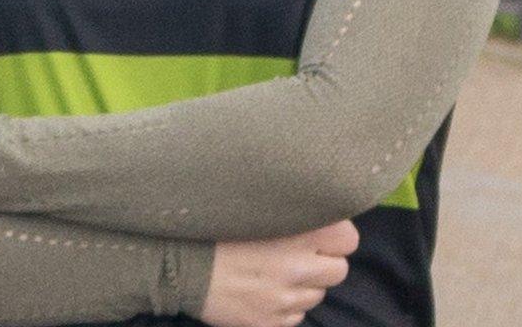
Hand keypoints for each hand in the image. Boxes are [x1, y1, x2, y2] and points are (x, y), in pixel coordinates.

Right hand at [199, 219, 357, 326]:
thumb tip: (315, 209)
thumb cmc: (210, 228)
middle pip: (339, 270)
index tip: (318, 236)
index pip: (347, 239)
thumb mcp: (250, 207)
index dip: (334, 237)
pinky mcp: (271, 323)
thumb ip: (287, 208)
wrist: (173, 266)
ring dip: (302, 285)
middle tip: (297, 256)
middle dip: (322, 264)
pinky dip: (285, 306)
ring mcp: (284, 300)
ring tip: (274, 274)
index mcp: (294, 234)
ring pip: (317, 295)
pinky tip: (262, 292)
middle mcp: (296, 268)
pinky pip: (295, 316)